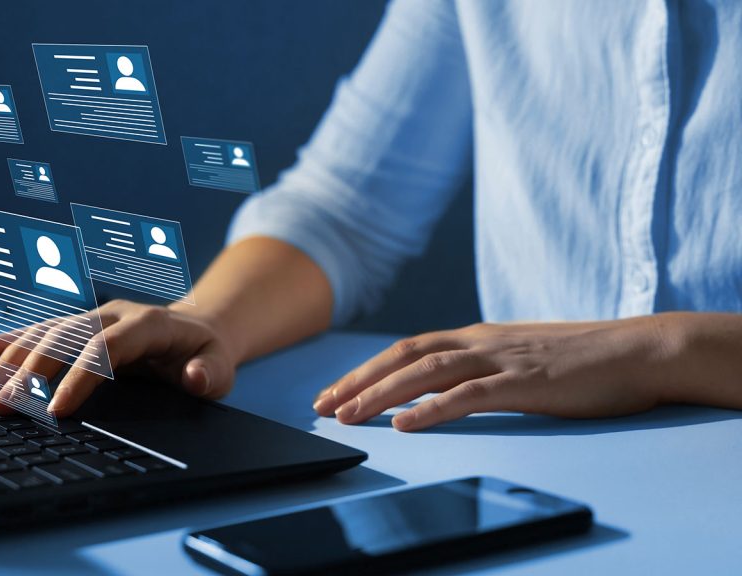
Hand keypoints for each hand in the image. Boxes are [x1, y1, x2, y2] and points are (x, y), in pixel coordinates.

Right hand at [0, 300, 236, 416]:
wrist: (200, 329)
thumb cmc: (208, 354)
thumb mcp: (221, 367)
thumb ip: (210, 373)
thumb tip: (195, 378)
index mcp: (147, 323)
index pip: (106, 349)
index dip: (79, 377)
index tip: (56, 409)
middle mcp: (114, 314)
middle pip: (65, 339)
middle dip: (31, 372)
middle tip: (1, 405)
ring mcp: (95, 317)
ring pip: (46, 334)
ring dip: (10, 361)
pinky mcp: (82, 326)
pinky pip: (41, 330)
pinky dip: (10, 340)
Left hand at [312, 318, 671, 430]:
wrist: (640, 350)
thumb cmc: (582, 359)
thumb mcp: (520, 357)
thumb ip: (482, 366)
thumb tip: (446, 385)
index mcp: (477, 337)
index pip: (408, 349)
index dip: (367, 370)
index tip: (334, 391)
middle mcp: (480, 342)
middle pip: (404, 356)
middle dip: (358, 380)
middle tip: (323, 405)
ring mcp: (502, 359)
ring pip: (426, 373)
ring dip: (381, 394)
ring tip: (348, 415)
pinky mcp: (525, 382)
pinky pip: (469, 395)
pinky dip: (431, 409)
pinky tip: (406, 424)